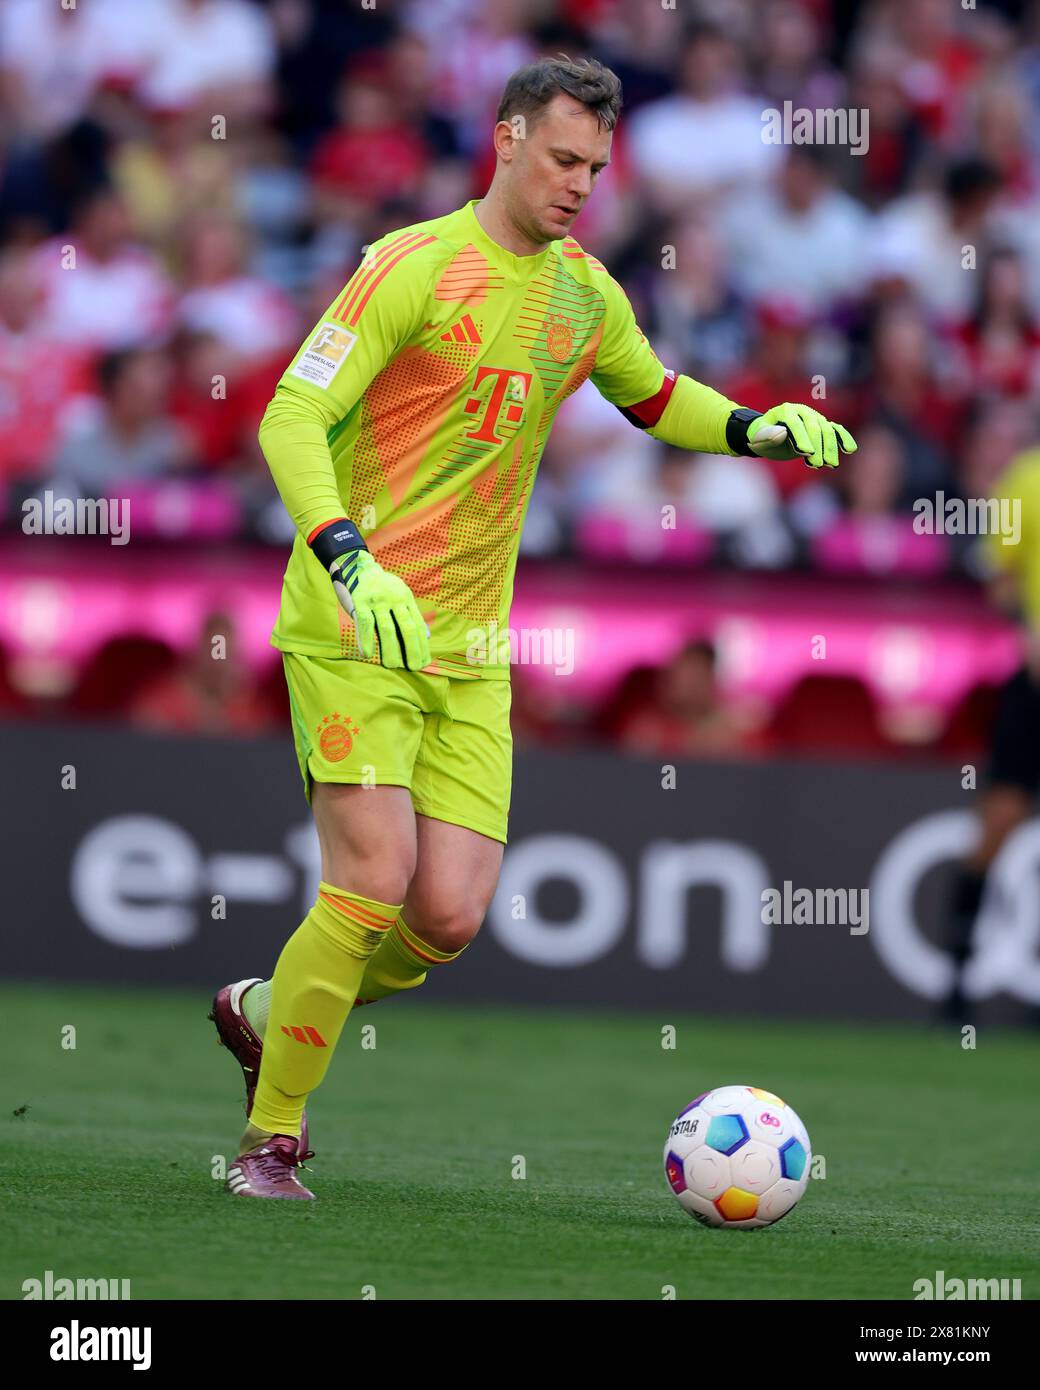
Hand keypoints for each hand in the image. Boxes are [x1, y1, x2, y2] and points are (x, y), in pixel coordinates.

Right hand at [330, 549, 430, 670]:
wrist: (356, 565)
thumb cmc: (380, 588)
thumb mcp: (400, 596)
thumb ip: (411, 615)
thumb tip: (427, 637)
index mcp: (406, 599)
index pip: (418, 626)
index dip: (422, 646)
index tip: (425, 662)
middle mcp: (395, 599)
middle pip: (407, 628)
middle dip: (412, 650)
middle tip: (413, 668)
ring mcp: (378, 600)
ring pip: (387, 629)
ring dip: (390, 650)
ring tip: (392, 665)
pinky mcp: (360, 601)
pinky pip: (365, 624)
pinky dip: (366, 640)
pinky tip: (367, 654)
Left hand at [747, 403, 856, 469]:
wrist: (768, 437)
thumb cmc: (761, 438)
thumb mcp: (758, 438)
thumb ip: (767, 436)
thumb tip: (781, 433)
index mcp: (786, 411)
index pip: (796, 424)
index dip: (801, 438)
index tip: (805, 453)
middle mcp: (802, 411)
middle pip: (815, 427)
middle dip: (818, 447)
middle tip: (817, 465)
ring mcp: (814, 418)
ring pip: (827, 431)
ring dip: (830, 448)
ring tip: (830, 465)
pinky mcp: (822, 425)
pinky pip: (836, 430)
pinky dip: (843, 439)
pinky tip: (850, 449)